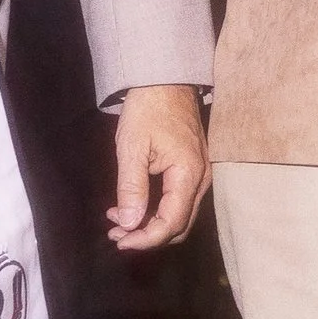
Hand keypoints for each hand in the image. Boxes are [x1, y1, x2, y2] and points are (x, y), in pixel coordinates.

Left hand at [107, 83, 208, 251]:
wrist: (165, 78)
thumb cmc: (147, 108)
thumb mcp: (132, 148)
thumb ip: (132, 189)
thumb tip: (130, 224)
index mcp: (189, 174)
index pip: (171, 223)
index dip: (146, 239)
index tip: (119, 240)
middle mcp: (201, 179)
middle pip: (179, 225)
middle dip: (147, 235)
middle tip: (116, 233)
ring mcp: (200, 173)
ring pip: (179, 214)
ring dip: (150, 223)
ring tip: (119, 220)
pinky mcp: (193, 168)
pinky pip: (179, 200)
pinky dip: (157, 209)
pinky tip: (133, 204)